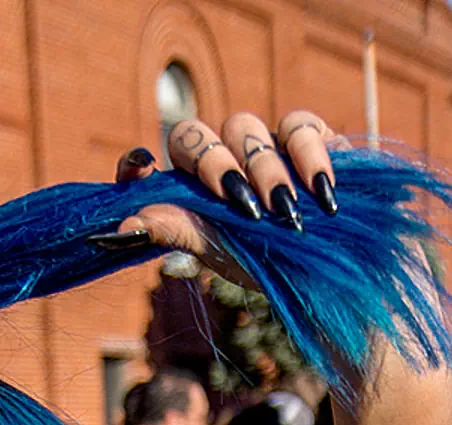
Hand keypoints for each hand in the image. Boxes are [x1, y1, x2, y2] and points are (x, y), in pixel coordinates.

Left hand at [113, 110, 347, 279]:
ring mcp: (261, 143)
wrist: (330, 273)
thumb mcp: (216, 250)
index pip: (155, 159)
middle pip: (197, 135)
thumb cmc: (266, 263)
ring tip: (285, 214)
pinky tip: (321, 195)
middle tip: (240, 207)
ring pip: (245, 127)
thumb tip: (122, 228)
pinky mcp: (307, 136)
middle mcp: (221, 156)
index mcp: (192, 184)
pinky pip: (299, 125)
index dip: (140, 160)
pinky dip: (309, 158)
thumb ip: (175, 230)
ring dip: (263, 170)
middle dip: (215, 166)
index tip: (140, 167)